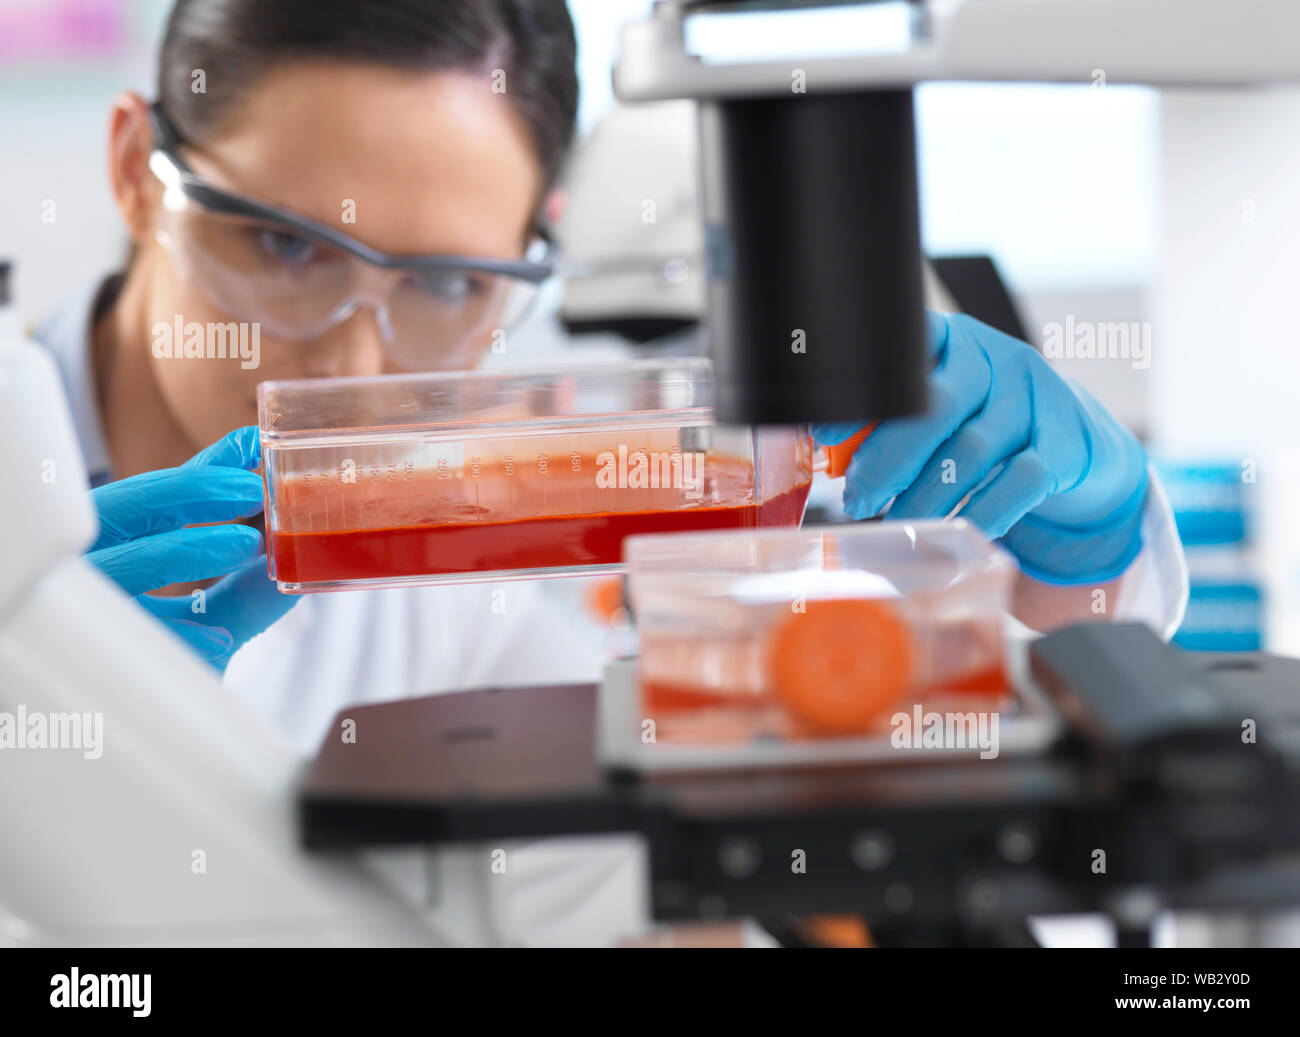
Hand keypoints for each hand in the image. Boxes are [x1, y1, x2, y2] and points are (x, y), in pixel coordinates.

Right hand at [86, 426, 297, 668]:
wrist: (128, 739)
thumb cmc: (161, 678)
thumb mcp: (211, 628)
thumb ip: (245, 591)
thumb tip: (289, 550)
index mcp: (115, 557)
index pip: (159, 500)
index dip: (205, 468)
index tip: (254, 442)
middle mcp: (88, 575)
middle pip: (122, 509)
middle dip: (187, 490)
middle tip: (252, 487)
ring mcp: (78, 611)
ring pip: (118, 562)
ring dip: (185, 549)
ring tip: (246, 545)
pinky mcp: (80, 654)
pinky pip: (126, 636)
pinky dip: (178, 636)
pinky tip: (216, 639)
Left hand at [813, 311, 1147, 584]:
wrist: (1076, 438)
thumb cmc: (984, 422)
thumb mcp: (943, 405)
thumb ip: (894, 420)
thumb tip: (830, 457)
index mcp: (955, 340)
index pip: (908, 348)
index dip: (864, 392)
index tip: (823, 431)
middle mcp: (997, 360)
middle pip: (937, 406)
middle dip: (887, 459)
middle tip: (857, 499)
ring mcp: (1036, 400)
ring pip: (973, 450)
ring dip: (926, 495)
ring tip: (896, 523)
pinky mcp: (1064, 445)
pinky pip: (1019, 482)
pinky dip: (983, 511)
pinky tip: (957, 530)